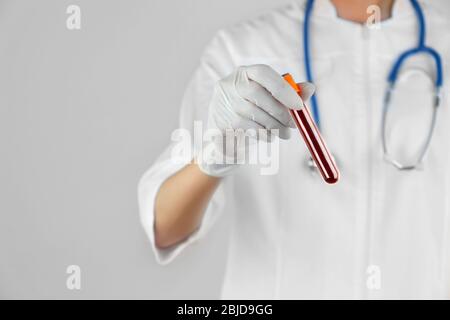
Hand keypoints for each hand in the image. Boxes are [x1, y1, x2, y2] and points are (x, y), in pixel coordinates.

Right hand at [197, 64, 314, 176]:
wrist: (227, 134)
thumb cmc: (253, 111)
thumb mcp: (271, 98)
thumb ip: (290, 93)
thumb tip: (310, 88)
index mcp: (244, 72)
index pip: (263, 73)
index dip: (283, 89)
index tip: (299, 105)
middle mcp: (229, 84)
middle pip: (257, 94)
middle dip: (280, 112)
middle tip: (293, 125)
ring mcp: (222, 103)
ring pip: (253, 115)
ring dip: (274, 127)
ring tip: (284, 133)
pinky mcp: (220, 122)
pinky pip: (246, 129)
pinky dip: (263, 135)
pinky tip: (269, 137)